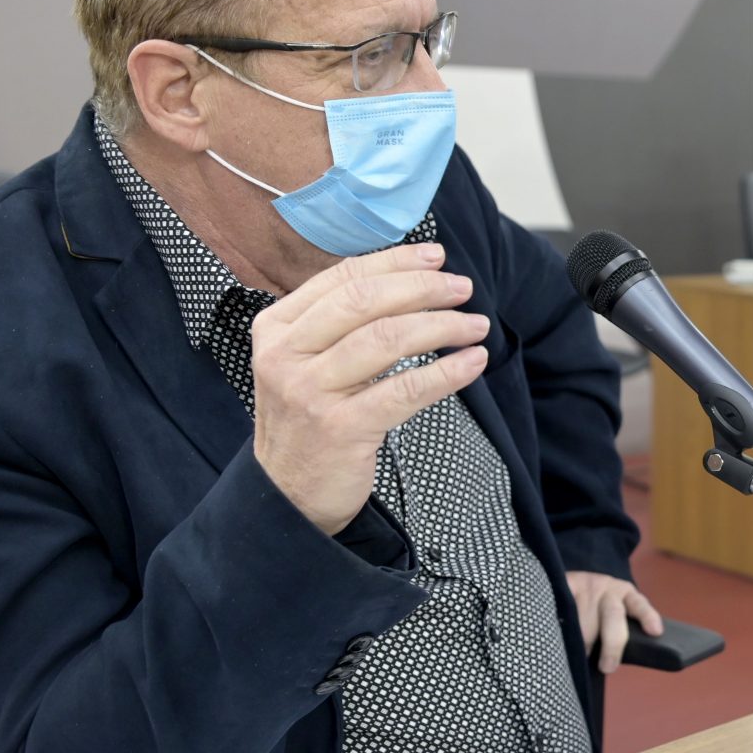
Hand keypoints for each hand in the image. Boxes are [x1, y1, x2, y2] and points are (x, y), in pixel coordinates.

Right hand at [251, 243, 490, 533]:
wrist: (288, 494)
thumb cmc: (308, 421)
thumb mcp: (304, 362)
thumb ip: (338, 323)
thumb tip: (406, 279)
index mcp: (277, 328)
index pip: (342, 278)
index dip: (395, 262)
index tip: (436, 257)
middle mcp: (286, 355)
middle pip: (365, 302)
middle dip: (422, 288)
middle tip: (463, 288)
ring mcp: (310, 392)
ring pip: (387, 339)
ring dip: (441, 326)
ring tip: (475, 325)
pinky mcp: (341, 428)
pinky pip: (405, 389)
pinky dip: (446, 372)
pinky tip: (472, 362)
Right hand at [566, 571, 662, 674]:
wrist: (570, 586)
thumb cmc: (598, 612)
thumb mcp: (614, 617)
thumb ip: (620, 633)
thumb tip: (616, 665)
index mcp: (627, 596)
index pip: (640, 605)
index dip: (648, 617)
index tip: (655, 631)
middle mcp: (609, 588)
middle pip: (614, 615)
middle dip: (612, 645)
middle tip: (607, 667)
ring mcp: (587, 584)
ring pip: (586, 620)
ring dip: (582, 643)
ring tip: (578, 654)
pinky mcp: (566, 584)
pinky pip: (565, 611)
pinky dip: (563, 629)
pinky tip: (562, 637)